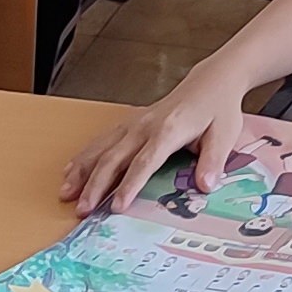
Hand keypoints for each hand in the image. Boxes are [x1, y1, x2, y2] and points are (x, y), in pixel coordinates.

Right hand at [63, 68, 252, 216]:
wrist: (211, 81)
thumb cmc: (218, 109)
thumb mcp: (225, 134)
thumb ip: (213, 161)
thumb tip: (205, 186)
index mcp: (169, 130)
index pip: (144, 162)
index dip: (129, 186)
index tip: (116, 207)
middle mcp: (145, 125)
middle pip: (114, 157)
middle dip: (95, 185)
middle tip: (82, 210)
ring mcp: (134, 123)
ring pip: (101, 148)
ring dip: (82, 171)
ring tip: (66, 193)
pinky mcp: (130, 122)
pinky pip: (102, 140)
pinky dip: (84, 156)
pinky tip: (70, 171)